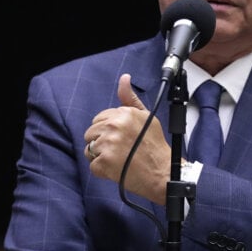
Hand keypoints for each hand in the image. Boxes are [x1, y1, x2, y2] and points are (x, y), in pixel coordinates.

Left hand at [83, 74, 171, 203]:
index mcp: (123, 113)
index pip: (99, 119)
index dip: (109, 130)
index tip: (122, 138)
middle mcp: (114, 126)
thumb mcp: (146, 116)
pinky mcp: (103, 162)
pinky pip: (92, 164)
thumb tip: (124, 78)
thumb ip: (130, 98)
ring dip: (101, 155)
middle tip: (121, 150)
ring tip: (119, 159)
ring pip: (89, 148)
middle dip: (103, 141)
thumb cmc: (155, 145)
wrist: (162, 172)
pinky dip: (102, 169)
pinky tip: (116, 169)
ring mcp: (108, 145)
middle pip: (91, 133)